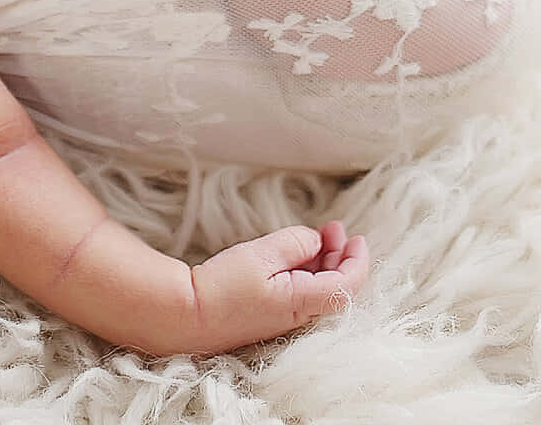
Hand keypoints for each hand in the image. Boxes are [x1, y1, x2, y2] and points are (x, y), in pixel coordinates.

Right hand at [185, 221, 368, 354]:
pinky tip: (295, 256)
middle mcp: (299, 314)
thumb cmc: (223, 287)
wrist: (188, 316)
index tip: (355, 236)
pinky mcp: (268, 315)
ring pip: (317, 288)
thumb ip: (293, 244)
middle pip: (335, 286)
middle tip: (333, 228)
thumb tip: (314, 241)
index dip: (356, 260)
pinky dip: (305, 270)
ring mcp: (283, 316)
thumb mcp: (260, 255)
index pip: (347, 284)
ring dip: (322, 261)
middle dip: (339, 255)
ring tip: (316, 237)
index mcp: (302, 301)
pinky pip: (299, 291)